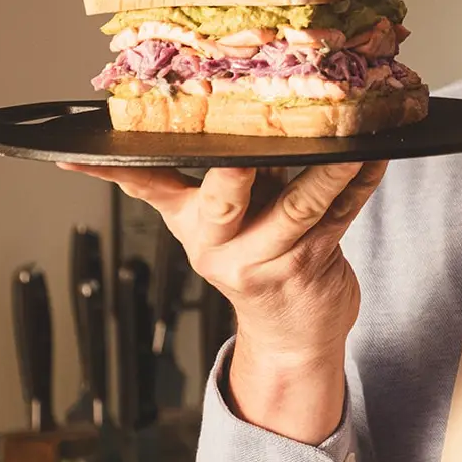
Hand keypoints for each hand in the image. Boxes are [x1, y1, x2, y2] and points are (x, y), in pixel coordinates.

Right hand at [57, 159, 386, 440]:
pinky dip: (361, 181)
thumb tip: (157, 126)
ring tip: (349, 129)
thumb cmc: (253, 259)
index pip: (150, 185)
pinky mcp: (313, 264)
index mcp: (193, 223)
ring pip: (300, 202)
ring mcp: (269, 257)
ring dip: (329, 165)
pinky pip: (341, 214)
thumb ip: (188, 180)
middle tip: (251, 131)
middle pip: (227, 194)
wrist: (291, 334)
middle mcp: (222, 243)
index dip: (119, 167)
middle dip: (239, 164)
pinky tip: (375, 155)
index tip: (86, 146)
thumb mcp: (209, 225)